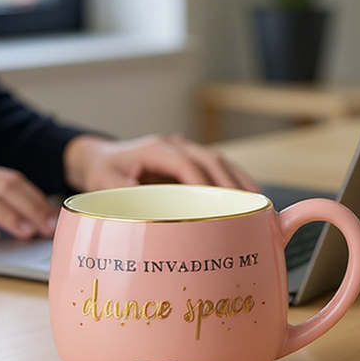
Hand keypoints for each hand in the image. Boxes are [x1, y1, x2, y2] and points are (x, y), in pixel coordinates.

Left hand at [62, 134, 259, 192]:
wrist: (100, 157)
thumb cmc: (102, 171)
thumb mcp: (104, 183)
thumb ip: (123, 196)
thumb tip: (146, 214)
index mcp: (155, 149)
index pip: (186, 165)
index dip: (203, 186)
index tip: (216, 208)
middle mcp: (174, 146)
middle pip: (210, 160)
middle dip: (231, 185)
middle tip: (249, 211)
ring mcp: (185, 151)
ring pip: (219, 162)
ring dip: (239, 183)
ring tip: (259, 207)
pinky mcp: (190, 162)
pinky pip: (218, 169)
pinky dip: (235, 183)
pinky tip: (249, 200)